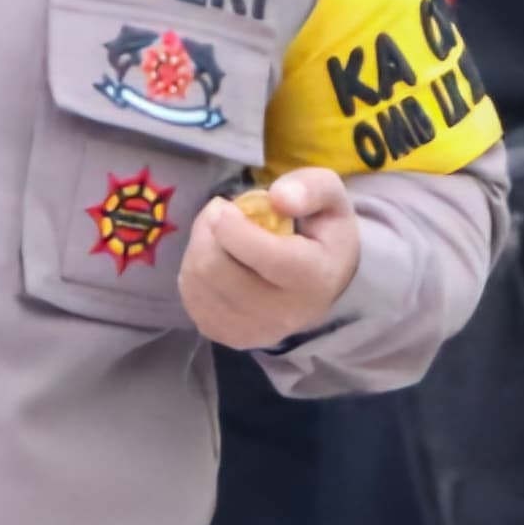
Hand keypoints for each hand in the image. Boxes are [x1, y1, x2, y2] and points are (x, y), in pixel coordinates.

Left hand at [181, 167, 362, 351]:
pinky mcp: (227, 336)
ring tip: (217, 233)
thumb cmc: (322, 235)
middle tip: (219, 213)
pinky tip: (214, 259)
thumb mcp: (332, 199)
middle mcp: (284, 314)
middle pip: (217, 270)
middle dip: (208, 231)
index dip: (234, 228)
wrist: (323, 287)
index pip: (267, 258)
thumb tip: (278, 198)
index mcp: (314, 278)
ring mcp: (252, 331)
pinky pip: (191, 296)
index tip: (224, 206)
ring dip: (199, 247)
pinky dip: (194, 270)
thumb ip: (311, 188)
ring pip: (198, 282)